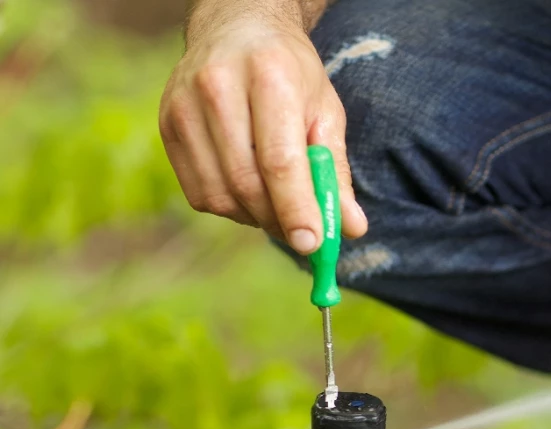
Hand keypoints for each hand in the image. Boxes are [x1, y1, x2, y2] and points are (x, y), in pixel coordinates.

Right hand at [158, 11, 366, 251]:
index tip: (313, 244)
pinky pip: (200, 194)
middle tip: (303, 233)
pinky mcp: (167, 126)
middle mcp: (217, 88)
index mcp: (268, 76)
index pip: (280, 161)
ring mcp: (183, 107)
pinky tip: (249, 190)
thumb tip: (351, 228)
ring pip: (220, 195)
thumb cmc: (291, 74)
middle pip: (247, 183)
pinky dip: (230, 208)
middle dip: (279, 221)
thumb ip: (336, 171)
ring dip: (256, 218)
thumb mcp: (325, 111)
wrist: (237, 29)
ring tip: (279, 204)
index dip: (297, 209)